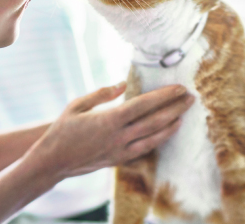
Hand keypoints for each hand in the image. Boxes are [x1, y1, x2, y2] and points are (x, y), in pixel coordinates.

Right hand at [26, 83, 193, 178]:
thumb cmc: (63, 129)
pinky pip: (145, 149)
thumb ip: (101, 94)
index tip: (179, 88)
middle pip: (154, 121)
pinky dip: (158, 140)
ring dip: (172, 126)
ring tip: (184, 115)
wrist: (53, 160)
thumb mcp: (77, 105)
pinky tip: (166, 132)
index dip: (164, 96)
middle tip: (191, 98)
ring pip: (154, 138)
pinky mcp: (119, 160)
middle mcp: (118, 136)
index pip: (143, 105)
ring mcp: (120, 151)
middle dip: (175, 108)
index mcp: (109, 120)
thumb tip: (121, 84)